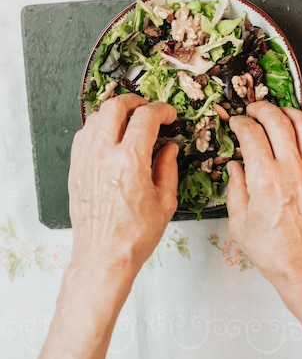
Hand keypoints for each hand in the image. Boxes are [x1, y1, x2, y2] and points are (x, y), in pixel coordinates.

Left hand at [68, 94, 178, 280]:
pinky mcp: (75, 169)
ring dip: (115, 113)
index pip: (145, 117)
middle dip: (135, 102)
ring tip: (129, 121)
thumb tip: (168, 148)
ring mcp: (85, 160)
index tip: (169, 115)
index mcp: (130, 161)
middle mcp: (103, 155)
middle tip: (147, 109)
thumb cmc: (134, 236)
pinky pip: (83, 136)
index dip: (161, 110)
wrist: (103, 256)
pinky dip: (98, 128)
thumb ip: (168, 168)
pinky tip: (110, 137)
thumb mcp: (165, 202)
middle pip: (115, 107)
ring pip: (95, 118)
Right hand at [226, 102, 301, 316]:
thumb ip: (235, 189)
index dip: (241, 124)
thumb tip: (235, 168)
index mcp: (265, 178)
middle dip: (262, 110)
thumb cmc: (272, 251)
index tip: (235, 123)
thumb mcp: (239, 223)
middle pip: (278, 123)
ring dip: (292, 113)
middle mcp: (291, 169)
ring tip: (280, 110)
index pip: (252, 136)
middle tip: (253, 110)